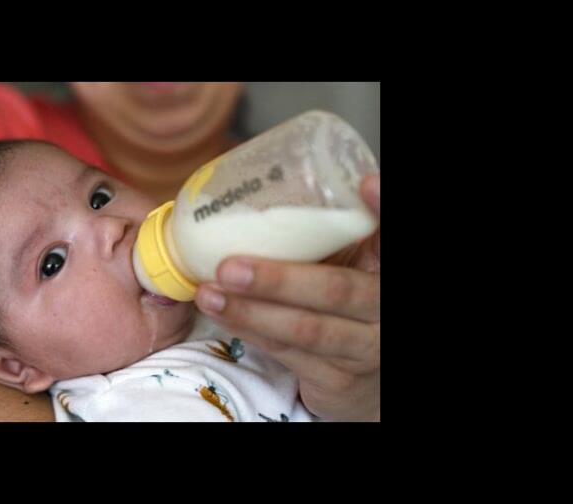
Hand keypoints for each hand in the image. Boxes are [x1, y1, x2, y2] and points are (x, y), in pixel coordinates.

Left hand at [194, 175, 379, 420]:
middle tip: (228, 266)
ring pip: (307, 330)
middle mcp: (383, 309)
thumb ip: (328, 233)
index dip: (382, 210)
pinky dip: (251, 332)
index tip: (366, 183)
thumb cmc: (348, 305)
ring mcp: (365, 350)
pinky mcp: (339, 381)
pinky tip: (222, 315)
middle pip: (337, 290)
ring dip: (251, 311)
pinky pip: (289, 355)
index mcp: (385, 270)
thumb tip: (273, 180)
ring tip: (209, 292)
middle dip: (279, 279)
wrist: (368, 381)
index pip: (388, 238)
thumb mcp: (350, 265)